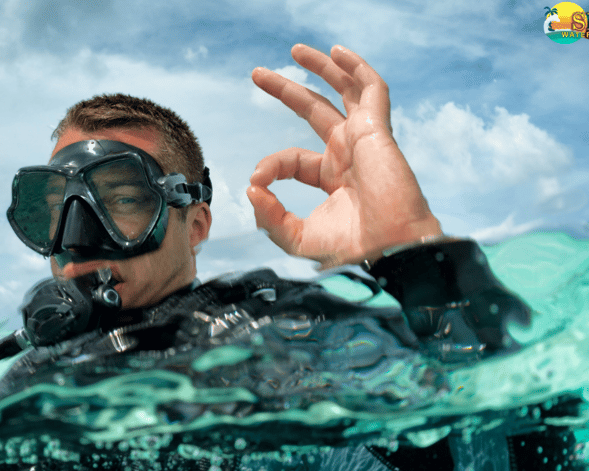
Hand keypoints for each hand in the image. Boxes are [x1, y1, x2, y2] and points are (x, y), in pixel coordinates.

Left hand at [248, 44, 441, 268]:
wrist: (389, 250)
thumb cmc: (352, 249)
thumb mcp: (296, 237)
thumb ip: (269, 216)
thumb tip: (251, 187)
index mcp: (333, 178)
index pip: (293, 159)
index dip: (271, 165)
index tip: (257, 180)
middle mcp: (348, 154)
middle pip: (315, 110)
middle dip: (287, 90)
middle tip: (257, 74)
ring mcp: (364, 139)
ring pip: (344, 91)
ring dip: (322, 68)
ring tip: (295, 51)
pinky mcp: (377, 130)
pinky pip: (372, 89)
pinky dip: (356, 68)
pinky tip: (336, 52)